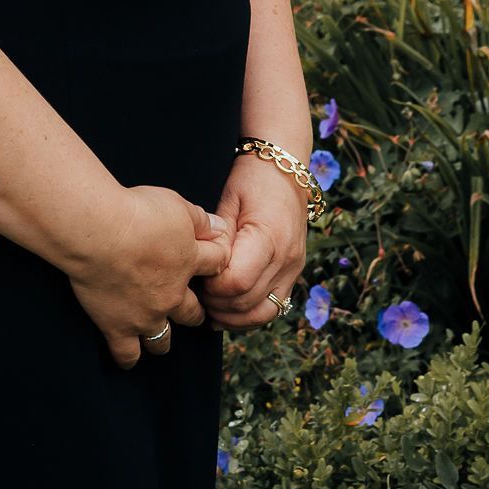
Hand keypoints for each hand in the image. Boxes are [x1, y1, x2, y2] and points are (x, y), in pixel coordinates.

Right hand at [68, 185, 234, 369]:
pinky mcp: (118, 327)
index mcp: (188, 261)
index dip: (217, 259)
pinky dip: (128, 357)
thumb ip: (200, 218)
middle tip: (188, 306)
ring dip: (163, 338)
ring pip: (162, 340)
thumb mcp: (176, 203)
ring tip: (159, 334)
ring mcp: (145, 316)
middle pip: (193, 312)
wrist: (100, 232)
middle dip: (193, 310)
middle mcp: (172, 295)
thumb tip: (219, 226)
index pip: (216, 264)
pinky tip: (128, 356)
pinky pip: (127, 355)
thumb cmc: (137, 211)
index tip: (212, 257)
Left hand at [197, 152, 308, 331]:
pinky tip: (227, 311)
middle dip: (217, 304)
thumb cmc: (252, 178)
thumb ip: (218, 235)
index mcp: (269, 238)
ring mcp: (293, 270)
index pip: (237, 282)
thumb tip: (203, 264)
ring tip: (209, 307)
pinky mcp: (293, 274)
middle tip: (195, 294)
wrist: (286, 170)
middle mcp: (286, 260)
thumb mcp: (229, 198)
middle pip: (247, 302)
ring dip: (233, 317)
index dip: (212, 287)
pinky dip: (249, 315)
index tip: (196, 276)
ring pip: (263, 313)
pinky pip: (273, 308)